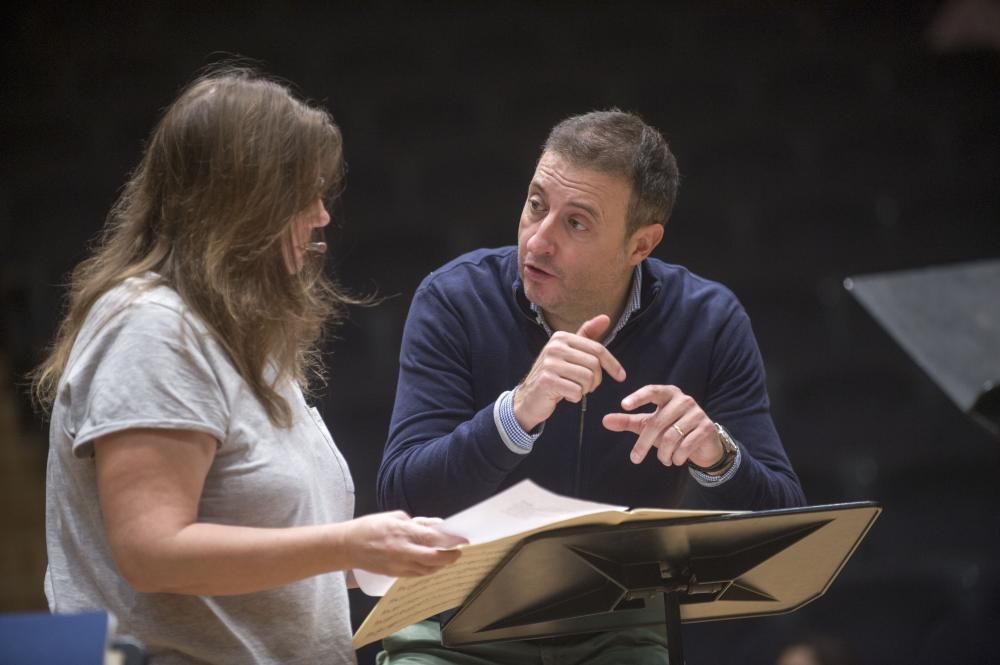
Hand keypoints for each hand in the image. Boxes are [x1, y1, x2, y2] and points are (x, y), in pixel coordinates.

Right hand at [341, 512, 466, 576]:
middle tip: (458, 552)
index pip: (433, 538)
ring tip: (448, 558)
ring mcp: (399, 565)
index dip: (451, 540)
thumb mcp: (393, 517)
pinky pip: (417, 575)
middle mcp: (403, 551)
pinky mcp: (394, 574)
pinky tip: (433, 565)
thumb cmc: (369, 527)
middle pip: (435, 558)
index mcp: (402, 532)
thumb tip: (434, 526)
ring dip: (441, 565)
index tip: (463, 539)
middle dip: (451, 556)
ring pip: (428, 570)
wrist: (347, 546)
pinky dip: (429, 570)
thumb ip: (415, 523)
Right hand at [513, 315, 626, 430]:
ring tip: (573, 389)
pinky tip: (564, 395)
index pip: (597, 349)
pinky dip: (575, 398)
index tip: (621, 376)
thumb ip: (586, 335)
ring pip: (587, 379)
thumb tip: (606, 317)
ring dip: (585, 390)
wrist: (528, 397)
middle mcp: (554, 347)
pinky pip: (576, 392)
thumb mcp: (569, 352)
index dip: (612, 364)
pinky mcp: (547, 381)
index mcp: (561, 337)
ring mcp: (549, 363)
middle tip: (586, 386)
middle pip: (594, 365)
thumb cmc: (554, 374)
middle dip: (595, 380)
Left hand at [602, 385, 723, 469]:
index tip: (624, 405)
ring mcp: (697, 413)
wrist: (703, 443)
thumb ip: (628, 421)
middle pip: (657, 423)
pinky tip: (675, 460)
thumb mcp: (648, 424)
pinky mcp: (706, 428)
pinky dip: (677, 457)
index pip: (652, 391)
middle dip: (644, 444)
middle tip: (635, 458)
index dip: (638, 397)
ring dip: (663, 454)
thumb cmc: (672, 429)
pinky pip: (685, 445)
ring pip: (670, 437)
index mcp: (668, 394)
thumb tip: (605, 421)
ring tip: (664, 459)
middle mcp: (684, 400)